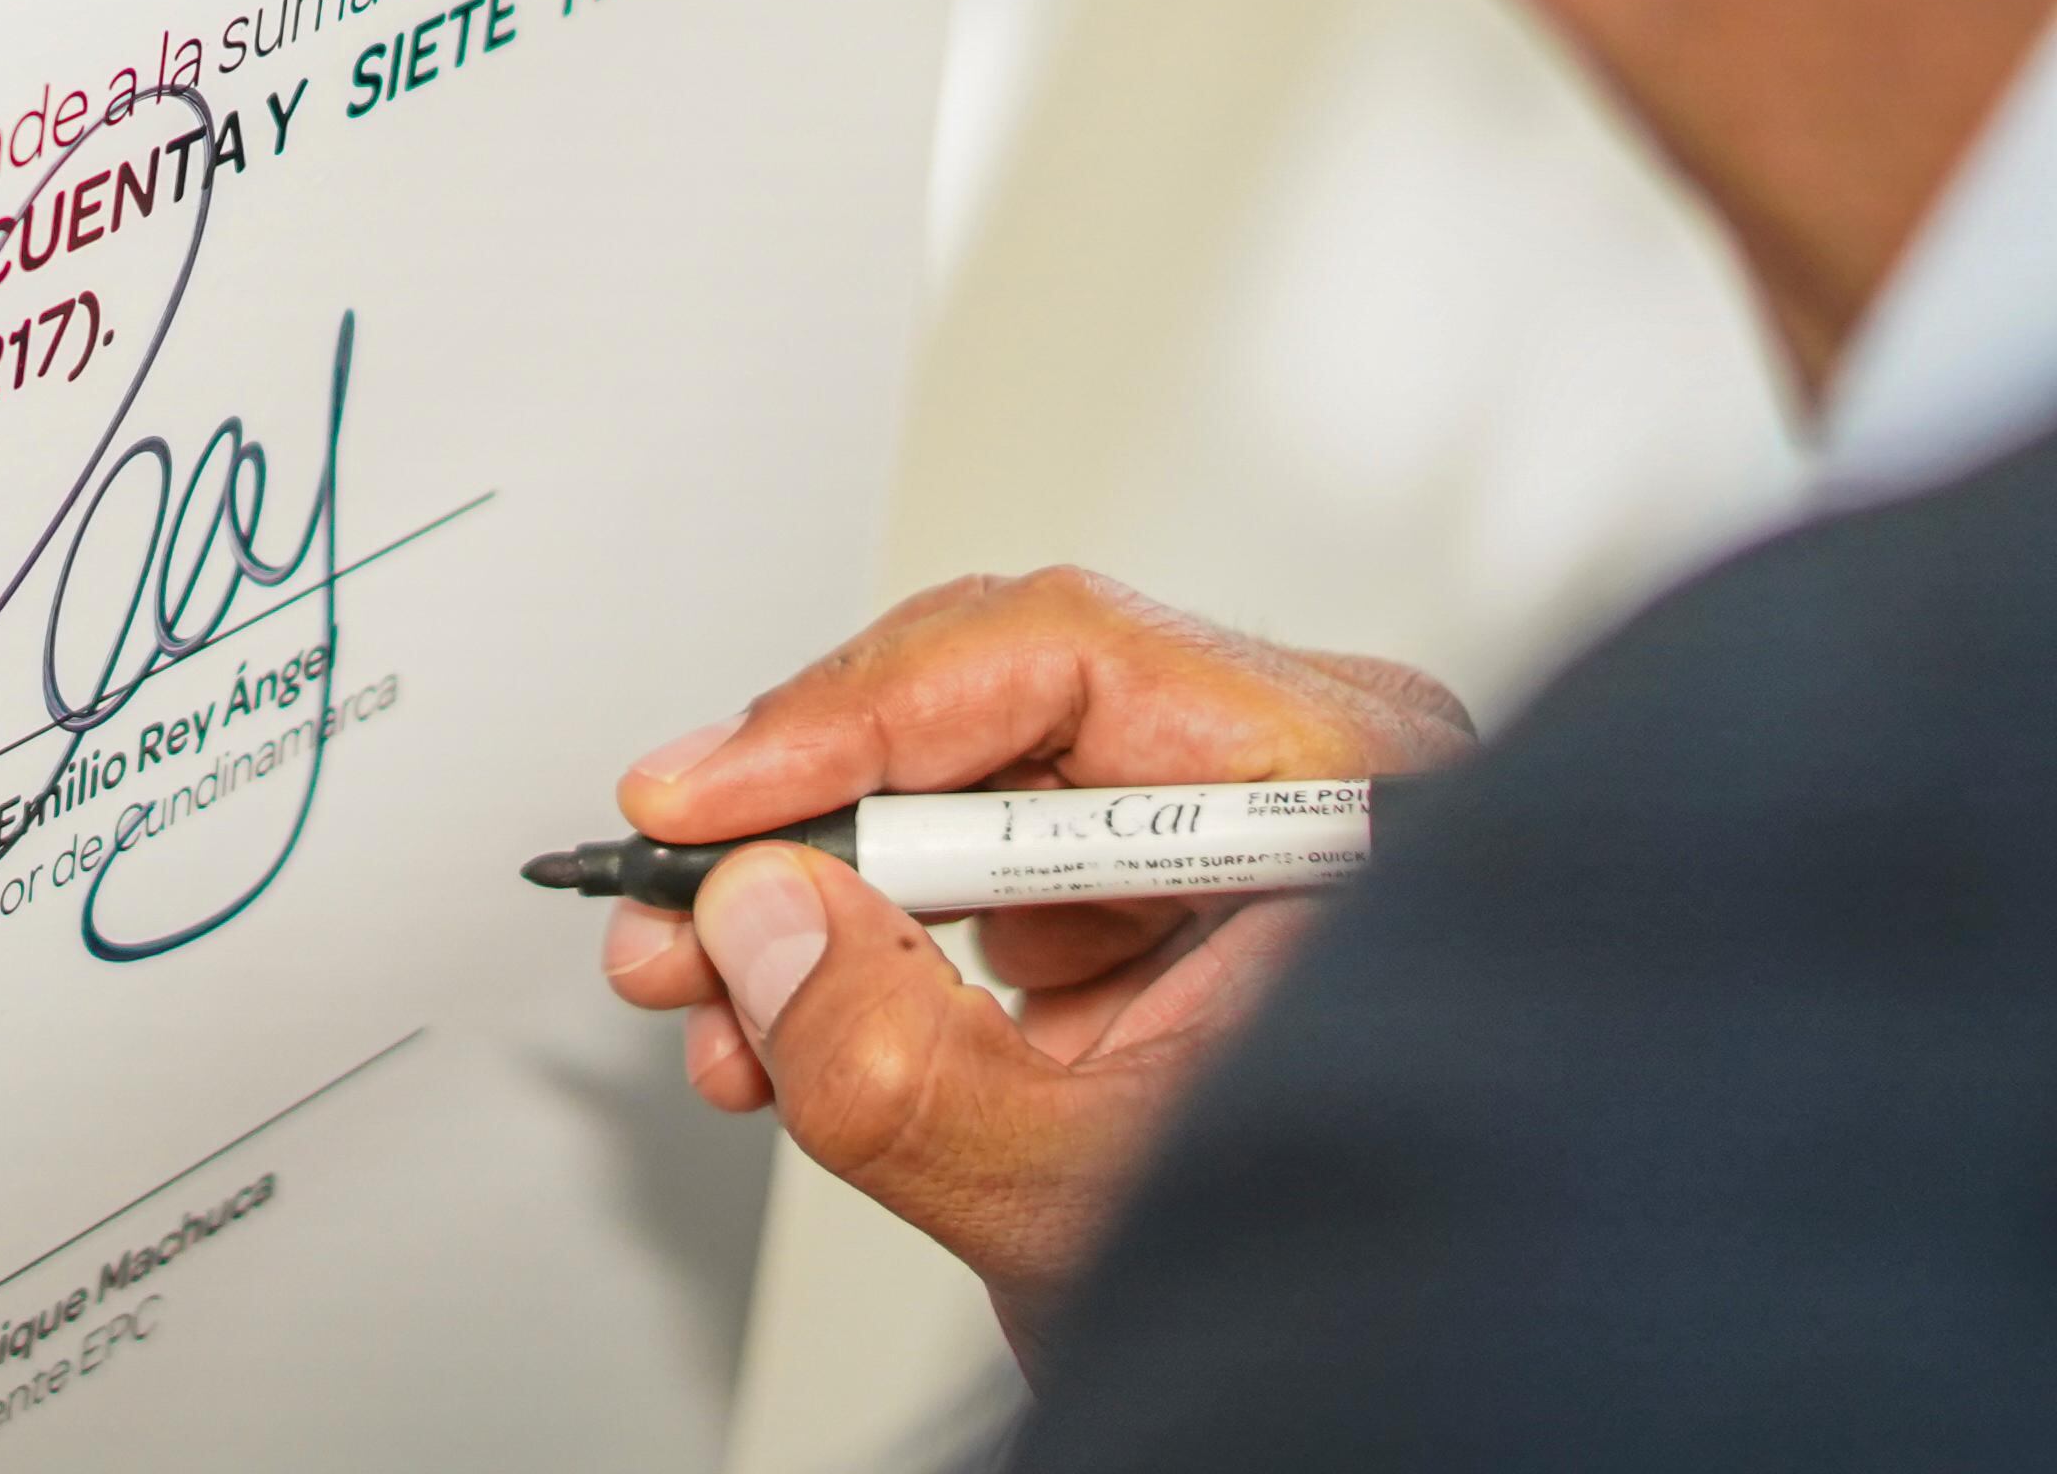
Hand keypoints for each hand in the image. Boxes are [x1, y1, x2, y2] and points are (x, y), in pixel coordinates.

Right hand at [596, 568, 1472, 1361]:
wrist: (1388, 1406)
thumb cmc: (1345, 1319)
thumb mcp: (1083, 1198)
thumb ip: (904, 1062)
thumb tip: (758, 917)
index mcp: (1350, 806)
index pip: (1065, 663)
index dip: (852, 716)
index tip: (708, 801)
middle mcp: (1297, 787)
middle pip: (994, 712)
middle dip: (804, 821)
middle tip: (673, 898)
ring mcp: (1225, 844)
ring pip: (959, 791)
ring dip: (809, 894)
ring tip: (708, 991)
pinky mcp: (1153, 908)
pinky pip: (971, 869)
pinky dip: (859, 944)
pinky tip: (779, 1021)